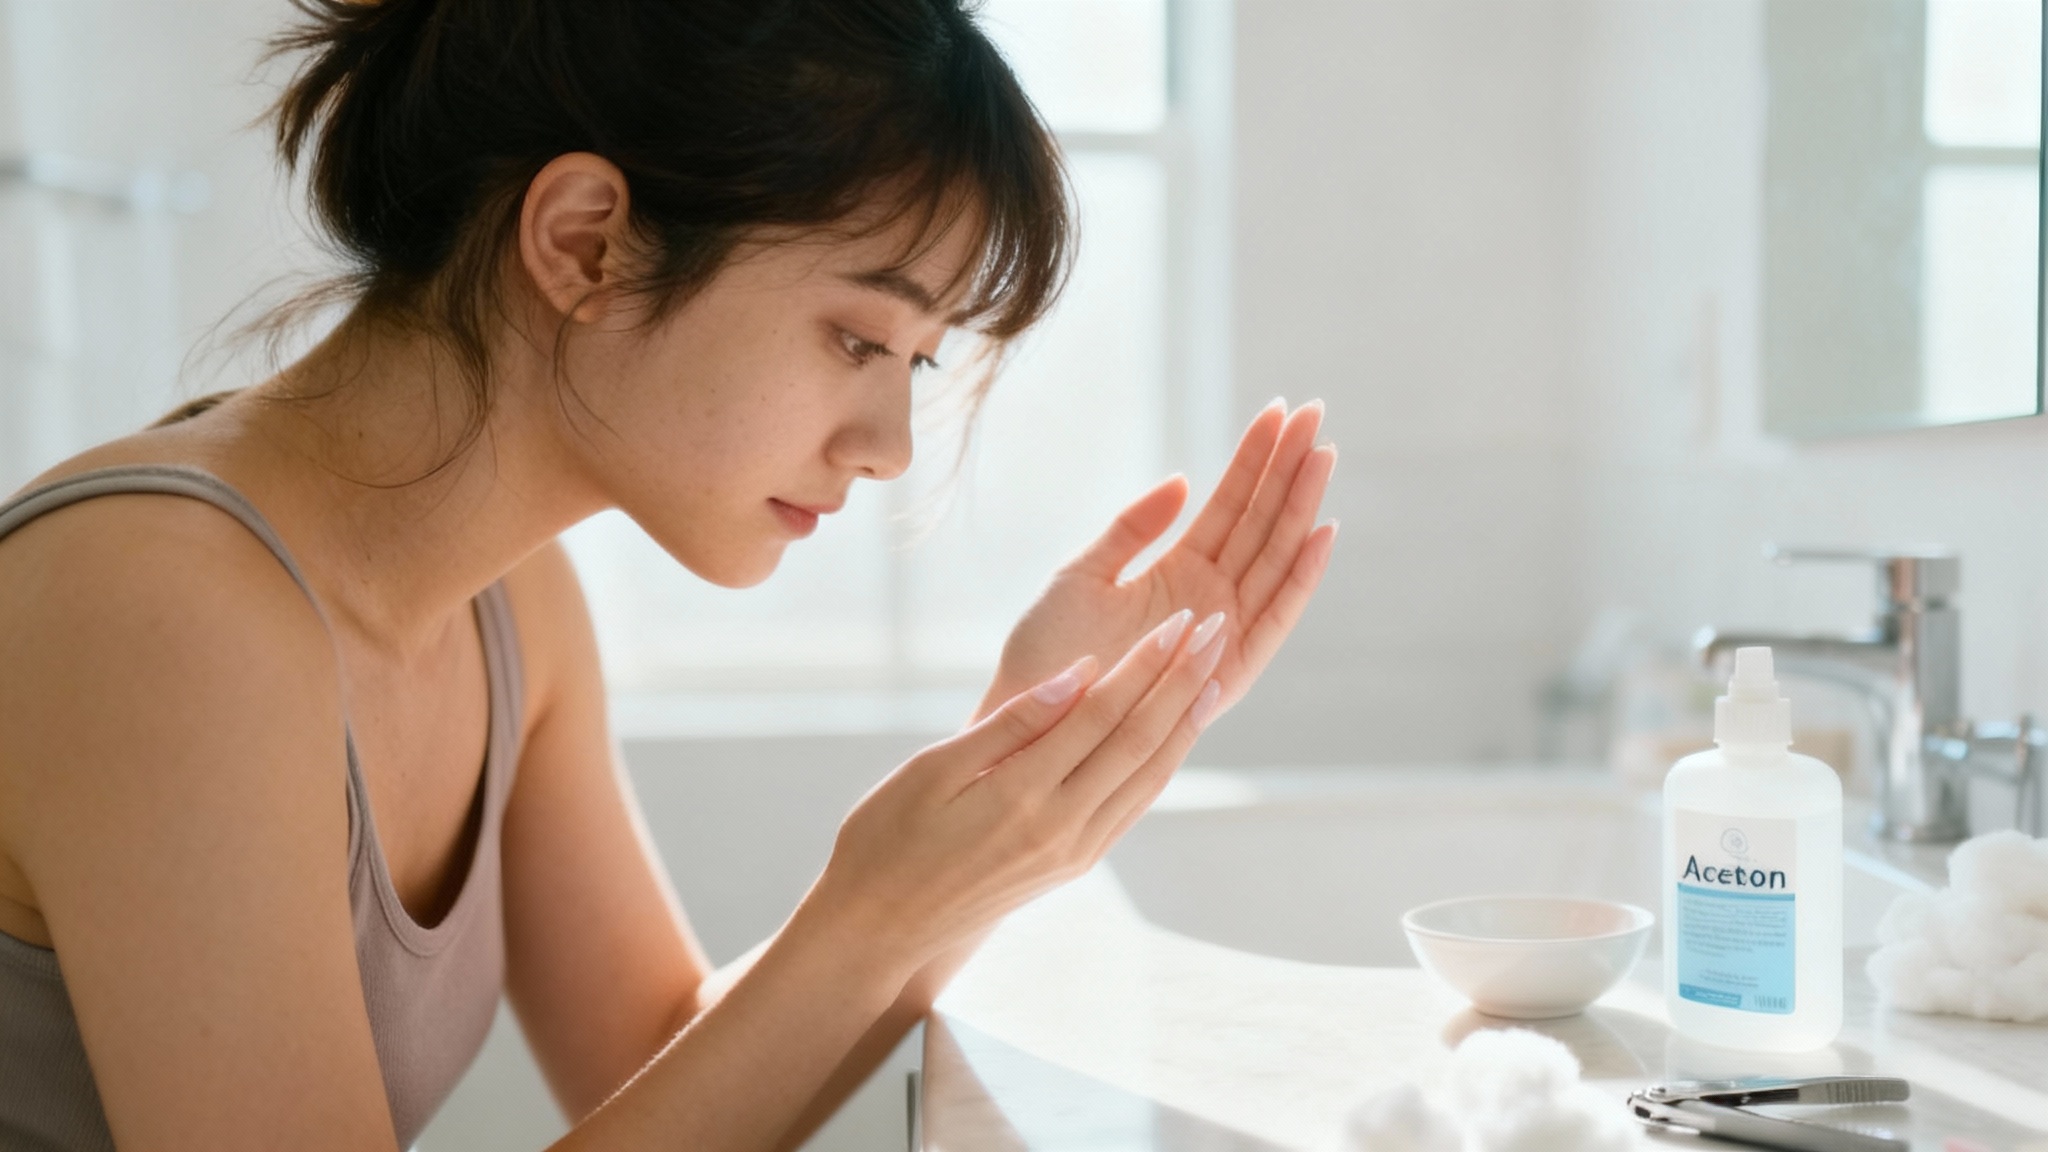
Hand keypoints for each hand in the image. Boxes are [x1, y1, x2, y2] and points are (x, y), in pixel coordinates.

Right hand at [810, 608, 1231, 974]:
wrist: (878, 930)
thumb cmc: (886, 838)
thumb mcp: (932, 769)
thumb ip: (1012, 722)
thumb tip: (1081, 675)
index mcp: (1020, 794)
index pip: (1102, 715)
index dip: (1146, 665)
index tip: (1180, 621)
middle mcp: (1060, 828)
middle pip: (1139, 742)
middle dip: (1182, 683)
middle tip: (1215, 632)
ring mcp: (1073, 853)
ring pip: (1146, 778)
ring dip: (1184, 723)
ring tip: (1213, 675)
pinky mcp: (1073, 866)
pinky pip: (1132, 807)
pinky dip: (1161, 765)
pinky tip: (1174, 737)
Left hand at [977, 399, 1336, 723]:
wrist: (1030, 716)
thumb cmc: (1048, 653)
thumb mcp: (1083, 574)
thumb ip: (1132, 529)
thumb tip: (1182, 480)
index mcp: (1177, 572)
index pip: (1228, 504)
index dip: (1254, 458)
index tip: (1279, 409)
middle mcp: (1210, 599)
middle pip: (1262, 524)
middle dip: (1289, 469)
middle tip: (1315, 414)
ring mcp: (1223, 634)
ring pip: (1274, 560)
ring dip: (1300, 509)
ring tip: (1323, 455)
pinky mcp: (1227, 673)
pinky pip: (1274, 621)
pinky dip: (1300, 580)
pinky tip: (1320, 534)